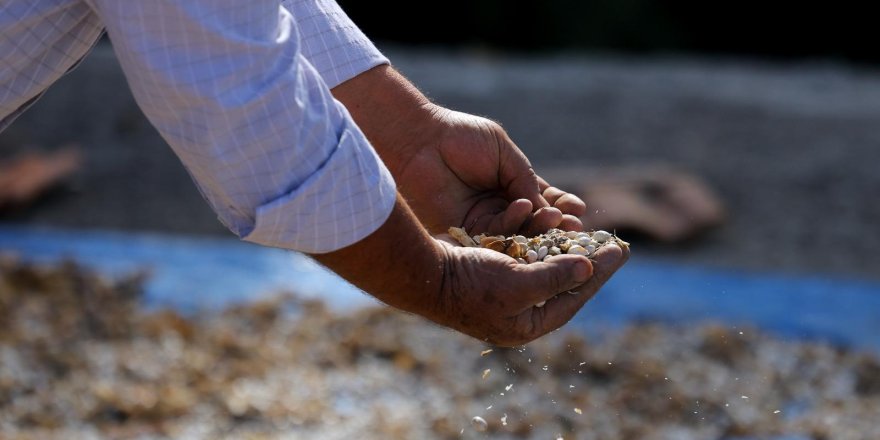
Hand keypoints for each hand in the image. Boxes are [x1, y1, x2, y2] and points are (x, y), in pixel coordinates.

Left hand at [395, 107, 586, 235]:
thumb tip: (547, 206)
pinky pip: (494, 235)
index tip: (579, 211)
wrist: (419, 142)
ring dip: (538, 225)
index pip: (541, 201)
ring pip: (516, 231)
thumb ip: (525, 178)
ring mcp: (482, 222)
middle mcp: (498, 207)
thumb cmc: (460, 138)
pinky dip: (511, 224)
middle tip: (574, 227)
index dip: (560, 207)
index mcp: (509, 185)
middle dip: (555, 224)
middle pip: (532, 223)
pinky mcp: (464, 232)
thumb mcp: (503, 153)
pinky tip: (525, 210)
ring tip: (555, 219)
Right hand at [433, 236, 627, 345]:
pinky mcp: (489, 269)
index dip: (597, 274)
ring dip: (565, 248)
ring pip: (543, 267)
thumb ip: (555, 278)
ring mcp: (502, 290)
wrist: (423, 272)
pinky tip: (553, 224)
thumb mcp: (518, 285)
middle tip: (612, 241)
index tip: (619, 250)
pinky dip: (538, 239)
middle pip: (561, 283)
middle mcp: (515, 310)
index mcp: (524, 324)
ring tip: (588, 231)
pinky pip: (523, 255)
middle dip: (586, 261)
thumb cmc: (469, 284)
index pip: (572, 298)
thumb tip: (588, 268)